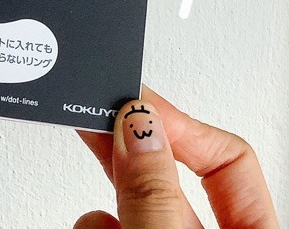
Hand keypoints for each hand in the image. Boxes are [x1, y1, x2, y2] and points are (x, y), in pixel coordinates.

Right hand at [76, 85, 278, 228]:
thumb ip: (154, 193)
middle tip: (96, 112)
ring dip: (106, 196)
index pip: (230, 157)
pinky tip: (92, 227)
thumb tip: (138, 123)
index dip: (180, 124)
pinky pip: (109, 225)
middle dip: (130, 146)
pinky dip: (94, 224)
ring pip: (133, 201)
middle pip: (170, 175)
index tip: (132, 104)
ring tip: (96, 209)